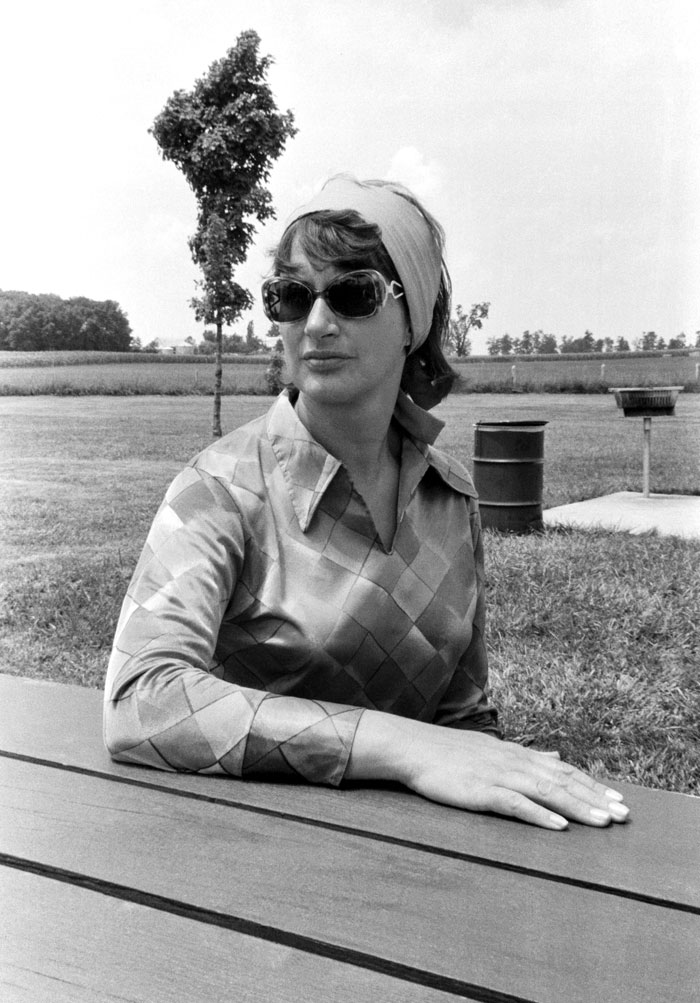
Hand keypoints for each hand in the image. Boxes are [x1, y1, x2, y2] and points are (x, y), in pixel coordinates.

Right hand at [347, 712, 629, 829]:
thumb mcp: (491, 748)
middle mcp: (513, 762)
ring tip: (602, 821)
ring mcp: (497, 775)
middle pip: (562, 781)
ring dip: (577, 807)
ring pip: (546, 791)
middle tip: (623, 815)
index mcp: (516, 754)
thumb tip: (554, 756)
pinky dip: (539, 814)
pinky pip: (515, 804)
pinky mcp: (481, 790)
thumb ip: (525, 755)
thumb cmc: (447, 752)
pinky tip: (558, 826)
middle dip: (595, 798)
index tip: (616, 799)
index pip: (562, 770)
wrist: (411, 747)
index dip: (591, 785)